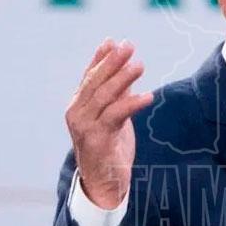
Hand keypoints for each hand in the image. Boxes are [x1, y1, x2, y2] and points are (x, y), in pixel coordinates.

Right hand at [65, 39, 153, 208]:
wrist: (102, 183)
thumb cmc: (109, 147)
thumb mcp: (113, 116)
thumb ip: (117, 94)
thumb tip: (127, 67)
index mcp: (78, 105)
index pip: (88, 76)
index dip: (100, 58)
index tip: (113, 41)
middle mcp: (77, 113)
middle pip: (95, 82)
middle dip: (112, 62)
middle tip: (129, 46)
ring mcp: (84, 127)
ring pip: (104, 96)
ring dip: (123, 78)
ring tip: (140, 65)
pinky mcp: (97, 140)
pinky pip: (115, 116)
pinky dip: (131, 103)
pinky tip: (148, 95)